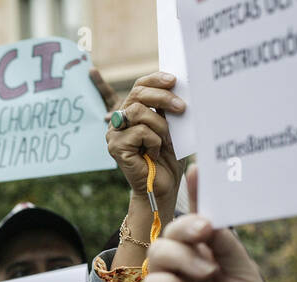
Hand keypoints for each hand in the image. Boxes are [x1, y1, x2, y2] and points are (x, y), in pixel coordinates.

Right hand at [96, 70, 184, 210]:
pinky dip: (154, 141)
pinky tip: (154, 154)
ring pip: (139, 112)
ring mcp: (114, 135)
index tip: (174, 79)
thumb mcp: (171, 128)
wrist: (163, 188)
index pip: (139, 87)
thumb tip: (175, 85)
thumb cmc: (168, 159)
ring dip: (160, 126)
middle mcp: (119, 122)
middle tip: (182, 107)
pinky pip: (140, 132)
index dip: (155, 79)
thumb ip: (167, 109)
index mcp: (132, 113)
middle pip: (137, 94)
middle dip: (162, 97)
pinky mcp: (115, 147)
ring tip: (166, 141)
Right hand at [141, 167, 278, 281]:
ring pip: (157, 253)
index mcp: (206, 250)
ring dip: (182, 258)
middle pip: (170, 231)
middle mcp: (185, 263)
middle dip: (186, 226)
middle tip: (206, 232)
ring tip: (207, 275)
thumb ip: (226, 245)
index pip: (195, 218)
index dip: (196, 193)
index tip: (200, 169)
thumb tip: (210, 218)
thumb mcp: (244, 271)